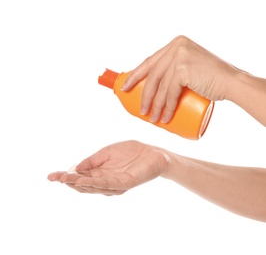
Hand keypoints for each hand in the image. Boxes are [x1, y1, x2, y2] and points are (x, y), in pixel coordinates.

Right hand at [47, 140, 168, 194]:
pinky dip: (94, 183)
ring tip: (64, 179)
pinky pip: (108, 183)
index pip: (80, 177)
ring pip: (93, 186)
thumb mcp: (107, 152)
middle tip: (54, 177)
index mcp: (101, 173)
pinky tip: (83, 180)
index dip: (66, 176)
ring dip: (78, 183)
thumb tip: (75, 167)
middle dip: (68, 181)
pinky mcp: (124, 183)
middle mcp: (106, 181)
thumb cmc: (131, 152)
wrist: (153, 153)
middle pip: (84, 184)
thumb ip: (93, 160)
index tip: (51, 175)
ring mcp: (115, 184)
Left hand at [121, 35, 238, 122]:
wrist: (233, 82)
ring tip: (152, 118)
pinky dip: (167, 107)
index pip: (150, 62)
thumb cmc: (212, 79)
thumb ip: (176, 69)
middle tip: (141, 111)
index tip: (125, 87)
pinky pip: (170, 92)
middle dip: (144, 95)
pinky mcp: (184, 69)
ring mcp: (179, 56)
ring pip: (160, 86)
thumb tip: (158, 87)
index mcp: (175, 44)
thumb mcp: (191, 67)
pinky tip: (165, 117)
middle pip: (152, 75)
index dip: (135, 75)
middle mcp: (176, 47)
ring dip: (154, 105)